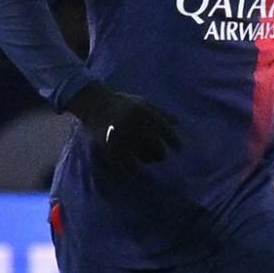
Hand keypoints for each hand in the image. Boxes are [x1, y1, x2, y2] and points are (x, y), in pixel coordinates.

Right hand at [65, 81, 180, 182]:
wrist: (94, 104)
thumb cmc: (122, 104)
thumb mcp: (143, 103)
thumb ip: (161, 112)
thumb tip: (178, 122)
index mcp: (147, 114)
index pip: (168, 132)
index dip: (175, 143)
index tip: (178, 150)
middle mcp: (137, 127)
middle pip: (158, 150)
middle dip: (160, 155)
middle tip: (159, 156)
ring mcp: (125, 139)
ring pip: (145, 160)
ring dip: (147, 162)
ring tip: (146, 162)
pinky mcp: (112, 148)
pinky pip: (127, 166)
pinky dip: (132, 169)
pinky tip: (133, 169)